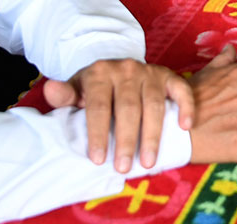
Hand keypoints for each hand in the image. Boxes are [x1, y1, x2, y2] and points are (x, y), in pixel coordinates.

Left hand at [42, 58, 194, 172]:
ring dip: (152, 135)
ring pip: (153, 104)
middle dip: (126, 140)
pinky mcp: (168, 76)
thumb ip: (64, 95)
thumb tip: (51, 90)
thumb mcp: (76, 90)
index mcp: (100, 73)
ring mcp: (149, 72)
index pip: (98, 106)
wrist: (117, 68)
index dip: (98, 134)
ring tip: (148, 162)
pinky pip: (181, 89)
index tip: (98, 159)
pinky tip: (184, 127)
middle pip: (127, 108)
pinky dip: (185, 107)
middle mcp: (126, 69)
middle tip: (124, 168)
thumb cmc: (94, 89)